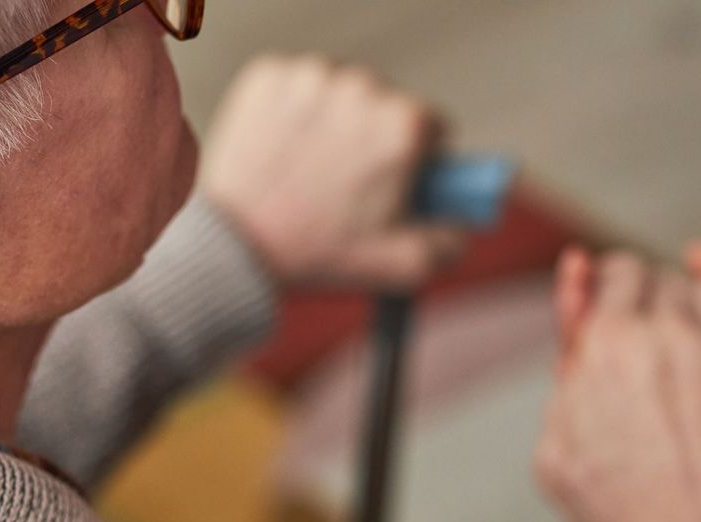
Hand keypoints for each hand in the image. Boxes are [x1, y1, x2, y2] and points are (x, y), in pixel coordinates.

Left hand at [199, 54, 461, 289]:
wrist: (234, 248)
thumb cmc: (317, 256)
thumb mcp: (400, 266)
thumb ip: (450, 241)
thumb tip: (466, 222)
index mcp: (403, 125)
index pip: (433, 129)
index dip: (415, 162)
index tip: (390, 184)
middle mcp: (362, 87)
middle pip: (384, 107)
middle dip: (371, 141)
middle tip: (341, 187)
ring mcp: (312, 76)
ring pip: (339, 95)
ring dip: (332, 124)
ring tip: (307, 174)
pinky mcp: (268, 75)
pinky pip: (295, 88)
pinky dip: (291, 115)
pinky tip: (282, 154)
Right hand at [538, 249, 700, 521]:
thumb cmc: (630, 517)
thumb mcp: (557, 447)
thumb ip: (567, 361)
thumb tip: (576, 295)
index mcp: (613, 344)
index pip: (619, 271)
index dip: (615, 288)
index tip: (618, 306)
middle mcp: (676, 333)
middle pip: (669, 280)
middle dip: (655, 305)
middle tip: (650, 349)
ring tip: (693, 361)